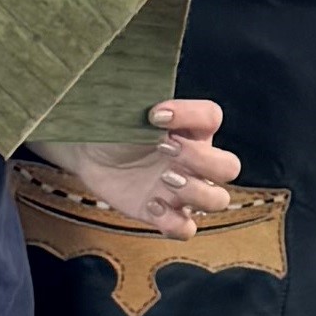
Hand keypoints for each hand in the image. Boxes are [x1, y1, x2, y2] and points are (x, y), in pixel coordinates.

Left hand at [34, 95, 244, 232]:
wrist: (86, 149)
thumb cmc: (110, 121)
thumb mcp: (123, 104)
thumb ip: (136, 95)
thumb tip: (131, 87)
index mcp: (190, 127)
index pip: (212, 117)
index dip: (190, 116)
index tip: (154, 115)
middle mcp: (194, 158)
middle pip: (229, 167)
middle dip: (202, 162)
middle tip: (164, 152)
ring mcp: (181, 188)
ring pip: (217, 200)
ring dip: (194, 192)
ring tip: (162, 181)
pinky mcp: (163, 213)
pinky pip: (186, 228)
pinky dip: (173, 221)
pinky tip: (150, 204)